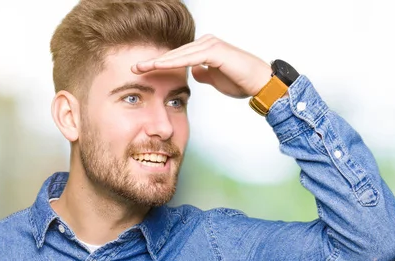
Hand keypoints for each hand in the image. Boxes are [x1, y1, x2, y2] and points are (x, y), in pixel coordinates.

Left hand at [131, 35, 271, 97]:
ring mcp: (211, 45)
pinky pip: (190, 57)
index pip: (178, 56)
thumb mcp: (216, 79)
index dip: (160, 63)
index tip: (143, 71)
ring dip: (160, 61)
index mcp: (205, 49)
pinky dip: (174, 62)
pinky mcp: (215, 51)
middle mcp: (206, 43)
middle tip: (134, 67)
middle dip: (154, 61)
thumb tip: (194, 72)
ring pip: (180, 54)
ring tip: (142, 67)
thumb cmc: (241, 81)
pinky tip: (160, 67)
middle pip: (175, 52)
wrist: (260, 82)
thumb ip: (204, 73)